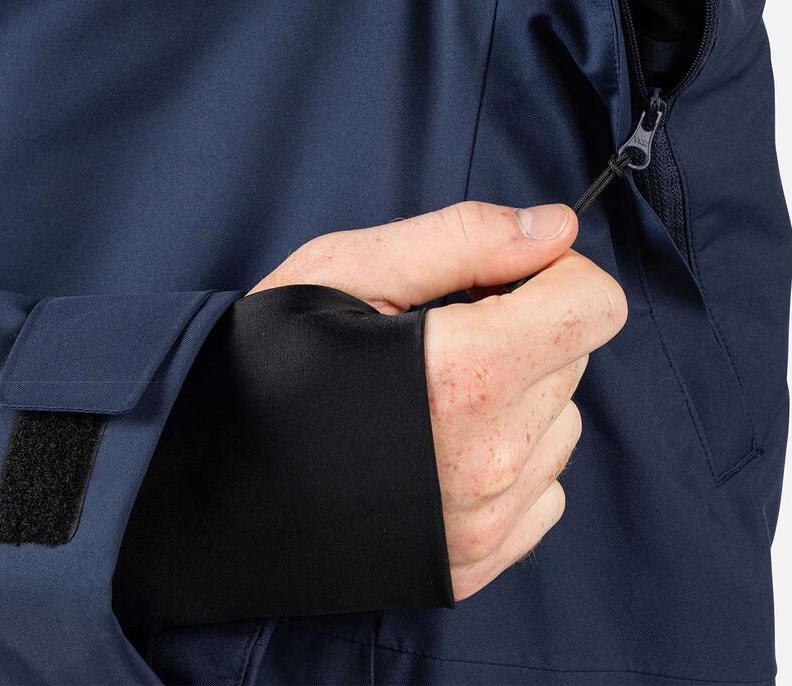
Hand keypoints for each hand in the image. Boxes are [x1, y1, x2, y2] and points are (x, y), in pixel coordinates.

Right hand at [252, 201, 627, 599]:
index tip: (499, 278)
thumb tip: (557, 227)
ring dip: (520, 394)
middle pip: (576, 357)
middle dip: (526, 328)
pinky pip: (545, 487)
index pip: (596, 306)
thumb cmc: (261, 367)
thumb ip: (463, 237)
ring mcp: (486, 522)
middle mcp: (490, 460)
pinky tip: (442, 445)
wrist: (195, 495)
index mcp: (465, 375)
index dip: (555, 273)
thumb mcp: (346, 267)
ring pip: (562, 421)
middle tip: (447, 332)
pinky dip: (511, 457)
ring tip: (435, 393)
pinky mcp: (476, 563)